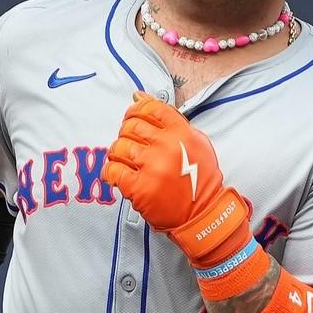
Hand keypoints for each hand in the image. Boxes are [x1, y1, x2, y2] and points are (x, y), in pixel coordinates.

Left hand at [101, 93, 253, 266]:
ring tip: (124, 161)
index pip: (151, 108)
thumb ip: (170, 120)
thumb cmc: (199, 180)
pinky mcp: (139, 188)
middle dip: (126, 133)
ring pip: (119, 147)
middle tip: (130, 144)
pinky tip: (117, 176)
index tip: (132, 117)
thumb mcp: (196, 143)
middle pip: (131, 126)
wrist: (202, 215)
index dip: (136, 110)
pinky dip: (110, 173)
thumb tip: (138, 96)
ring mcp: (152, 167)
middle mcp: (167, 147)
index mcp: (182, 133)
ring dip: (117, 153)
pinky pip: (113, 171)